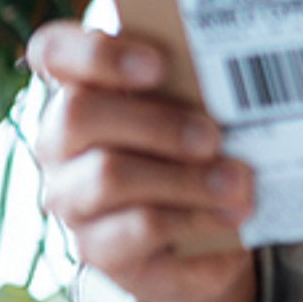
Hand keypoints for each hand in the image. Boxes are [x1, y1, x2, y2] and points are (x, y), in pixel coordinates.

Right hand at [28, 22, 258, 301]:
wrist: (207, 230)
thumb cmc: (197, 143)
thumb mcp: (197, 105)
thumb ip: (198, 80)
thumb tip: (249, 66)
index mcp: (82, 88)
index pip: (53, 51)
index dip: (95, 51)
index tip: (157, 63)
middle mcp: (62, 143)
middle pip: (77, 114)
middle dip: (155, 121)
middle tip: (214, 136)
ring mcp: (73, 199)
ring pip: (109, 176)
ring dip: (186, 178)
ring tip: (240, 182)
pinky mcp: (100, 250)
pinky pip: (141, 230)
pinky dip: (197, 218)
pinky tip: (235, 216)